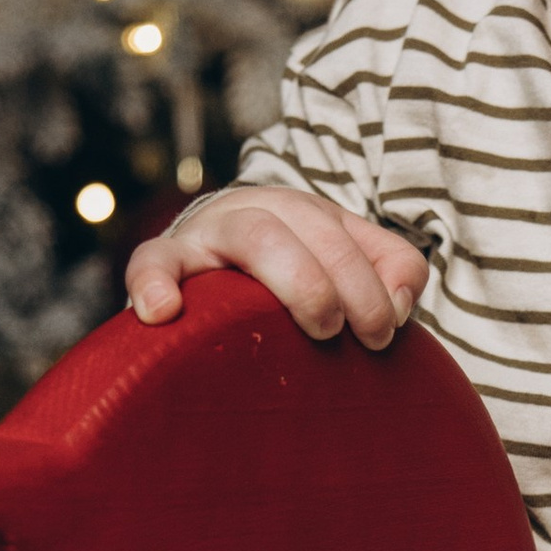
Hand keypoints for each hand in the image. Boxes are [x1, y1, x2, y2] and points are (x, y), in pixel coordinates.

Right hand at [124, 181, 428, 350]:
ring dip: (299, 281)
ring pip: (256, 236)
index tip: (383, 335)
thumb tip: (400, 306)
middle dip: (345, 286)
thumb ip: (388, 272)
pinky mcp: (163, 258)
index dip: (376, 286)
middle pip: (310, 229)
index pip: (350, 238)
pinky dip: (154, 282)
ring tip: (318, 328)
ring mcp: (207, 233)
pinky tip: (163, 312)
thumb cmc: (281, 285)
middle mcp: (256, 212)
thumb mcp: (341, 266)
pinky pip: (151, 261)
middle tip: (353, 338)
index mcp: (302, 214)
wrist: (200, 273)